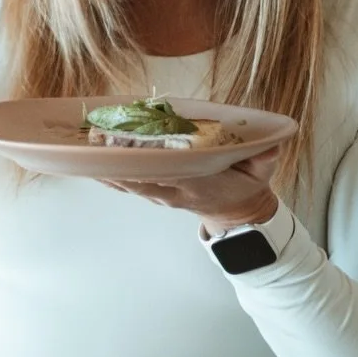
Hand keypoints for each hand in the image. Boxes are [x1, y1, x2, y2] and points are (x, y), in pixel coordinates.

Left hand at [99, 146, 282, 235]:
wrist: (237, 213)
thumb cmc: (246, 185)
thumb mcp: (262, 172)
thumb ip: (265, 159)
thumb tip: (270, 147)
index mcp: (199, 183)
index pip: (171, 173)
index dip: (151, 163)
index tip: (131, 151)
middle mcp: (176, 191)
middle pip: (142, 178)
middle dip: (119, 163)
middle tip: (97, 143)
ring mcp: (163, 195)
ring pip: (131, 184)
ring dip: (108, 168)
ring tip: (87, 149)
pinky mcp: (156, 195)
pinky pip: (130, 187)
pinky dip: (111, 177)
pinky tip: (91, 165)